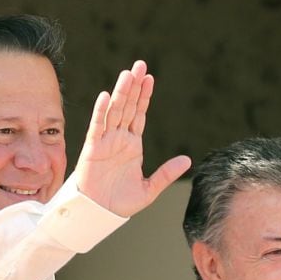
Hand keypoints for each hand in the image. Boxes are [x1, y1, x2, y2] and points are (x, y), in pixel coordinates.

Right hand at [74, 60, 190, 216]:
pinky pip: (97, 127)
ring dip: (121, 92)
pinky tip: (107, 96)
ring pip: (114, 111)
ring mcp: (105, 142)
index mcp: (132, 145)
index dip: (144, 96)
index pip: (139, 115)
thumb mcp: (149, 189)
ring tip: (128, 73)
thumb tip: (187, 160)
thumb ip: (166, 173)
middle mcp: (119, 139)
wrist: (99, 214)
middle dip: (133, 86)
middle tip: (139, 65)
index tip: (149, 78)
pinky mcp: (93, 149)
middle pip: (127, 107)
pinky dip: (101, 111)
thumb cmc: (120, 203)